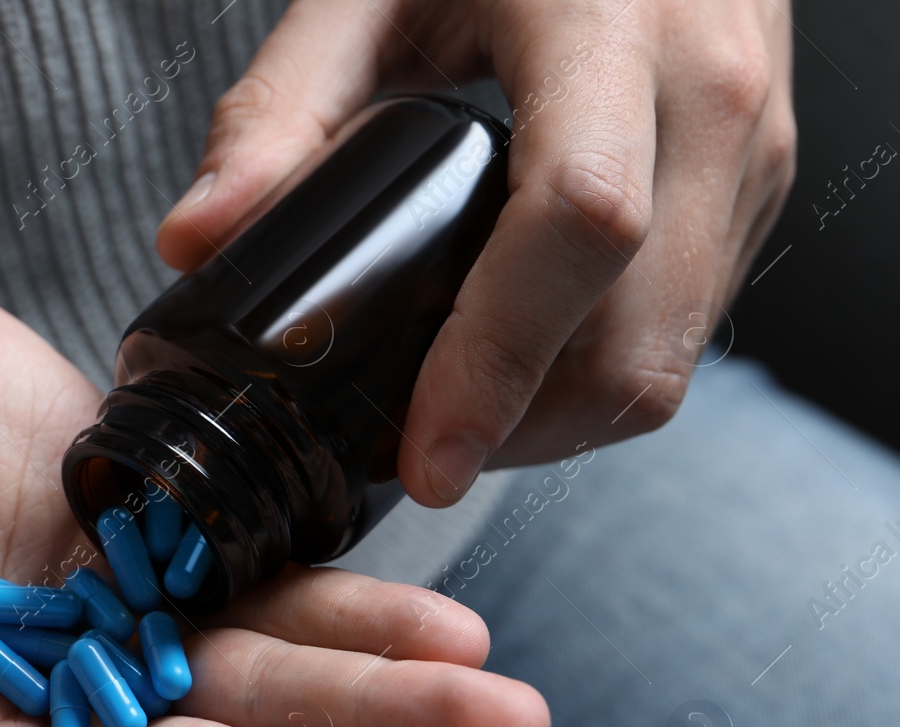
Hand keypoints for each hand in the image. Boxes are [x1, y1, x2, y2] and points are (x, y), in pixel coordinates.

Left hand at [157, 0, 794, 504]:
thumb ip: (279, 109)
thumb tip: (194, 242)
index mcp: (608, 28)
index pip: (578, 224)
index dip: (497, 362)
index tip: (428, 457)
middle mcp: (708, 97)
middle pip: (636, 335)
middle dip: (521, 428)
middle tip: (419, 454)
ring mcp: (751, 149)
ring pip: (671, 357)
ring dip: (561, 418)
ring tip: (460, 411)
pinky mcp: (758, 186)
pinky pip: (690, 329)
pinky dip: (600, 375)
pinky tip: (522, 359)